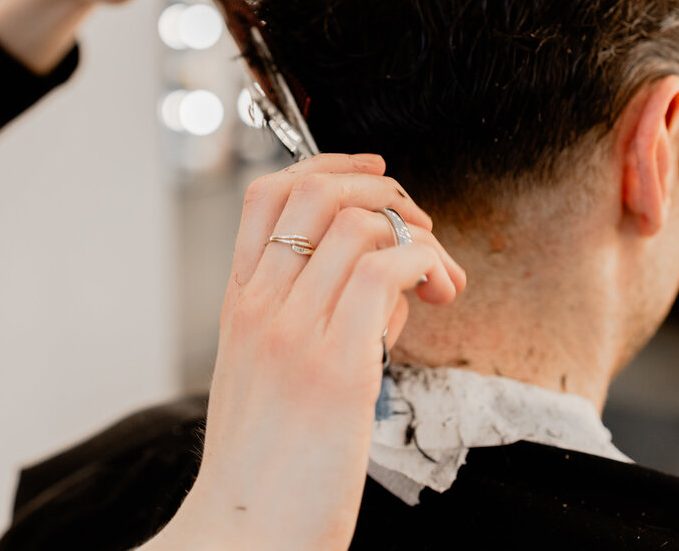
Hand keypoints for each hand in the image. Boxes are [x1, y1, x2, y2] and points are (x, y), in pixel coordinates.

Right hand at [150, 154, 466, 550]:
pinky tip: (437, 294)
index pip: (267, 194)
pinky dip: (425, 264)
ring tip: (439, 280)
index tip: (375, 176)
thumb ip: (314, 316)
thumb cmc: (265, 463)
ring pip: (360, 226)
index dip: (328, 165)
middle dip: (383, 191)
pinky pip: (387, 273)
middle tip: (418, 228)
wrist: (242, 535)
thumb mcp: (267, 374)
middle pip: (318, 192)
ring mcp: (294, 333)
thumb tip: (386, 280)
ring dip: (418, 234)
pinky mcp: (337, 368)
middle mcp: (260, 307)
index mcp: (239, 305)